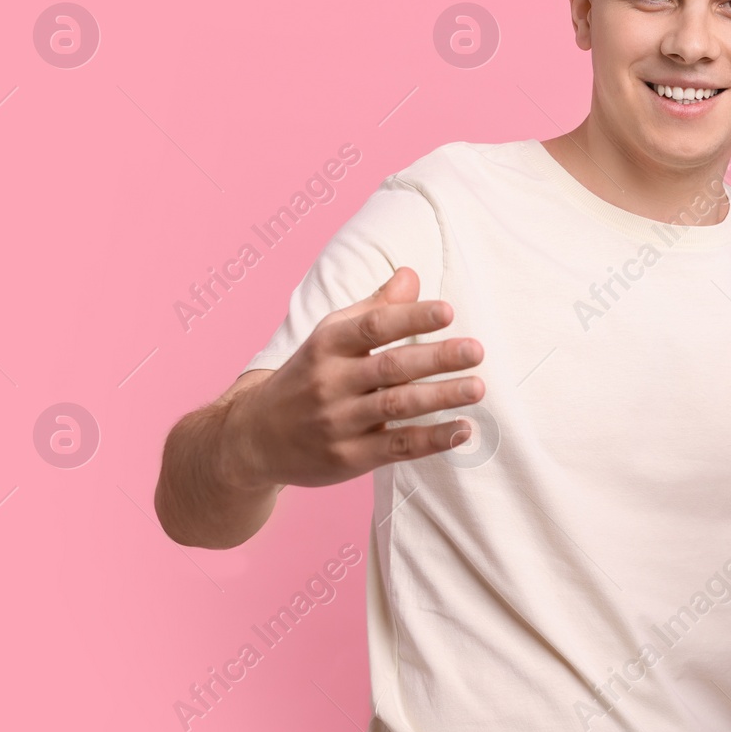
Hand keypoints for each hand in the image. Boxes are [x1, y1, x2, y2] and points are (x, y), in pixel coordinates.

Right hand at [222, 266, 485, 490]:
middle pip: (391, 366)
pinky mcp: (349, 457)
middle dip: (436, 358)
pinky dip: (432, 439)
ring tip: (478, 387)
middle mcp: (331, 381)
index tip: (449, 311)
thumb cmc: (306, 377)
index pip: (374, 326)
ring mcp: (339, 422)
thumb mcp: (330, 336)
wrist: (252, 439)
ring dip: (441, 396)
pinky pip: (397, 446)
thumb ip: (374, 308)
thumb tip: (411, 274)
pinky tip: (462, 430)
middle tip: (476, 350)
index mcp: (327, 344)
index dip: (412, 317)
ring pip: (397, 406)